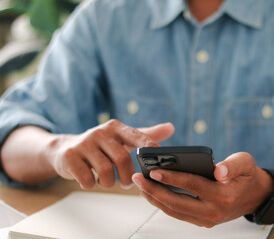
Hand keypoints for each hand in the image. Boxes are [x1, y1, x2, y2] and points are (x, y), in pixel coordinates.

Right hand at [46, 120, 173, 188]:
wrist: (64, 150)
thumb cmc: (100, 147)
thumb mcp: (122, 138)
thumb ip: (145, 135)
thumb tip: (171, 128)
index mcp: (116, 127)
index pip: (138, 136)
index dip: (150, 149)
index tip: (158, 162)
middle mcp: (100, 132)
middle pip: (123, 158)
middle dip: (128, 176)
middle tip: (128, 184)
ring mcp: (83, 143)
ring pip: (106, 171)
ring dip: (109, 183)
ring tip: (108, 182)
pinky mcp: (69, 157)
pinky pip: (87, 178)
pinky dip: (92, 184)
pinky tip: (92, 181)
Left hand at [132, 152, 273, 227]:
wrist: (255, 196)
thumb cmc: (247, 175)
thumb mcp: (246, 163)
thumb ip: (233, 165)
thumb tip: (218, 170)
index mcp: (224, 196)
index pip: (193, 185)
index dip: (172, 178)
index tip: (154, 170)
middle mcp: (214, 212)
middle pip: (178, 203)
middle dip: (155, 191)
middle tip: (138, 178)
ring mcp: (207, 220)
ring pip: (175, 211)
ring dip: (155, 199)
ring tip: (140, 185)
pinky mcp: (203, 221)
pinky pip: (178, 214)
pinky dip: (163, 204)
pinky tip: (152, 193)